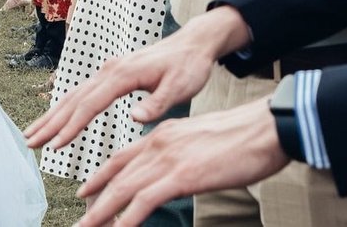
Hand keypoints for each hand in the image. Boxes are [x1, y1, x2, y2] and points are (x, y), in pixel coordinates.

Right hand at [24, 5, 248, 150]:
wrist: (193, 43)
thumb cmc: (189, 66)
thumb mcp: (181, 87)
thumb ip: (158, 103)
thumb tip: (135, 118)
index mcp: (123, 74)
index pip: (90, 104)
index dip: (72, 126)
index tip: (56, 146)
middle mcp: (109, 70)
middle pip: (73, 99)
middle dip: (50, 123)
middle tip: (29, 143)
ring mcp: (107, 71)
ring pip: (72, 95)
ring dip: (52, 116)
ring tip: (32, 135)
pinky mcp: (110, 75)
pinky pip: (81, 93)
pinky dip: (65, 109)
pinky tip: (56, 120)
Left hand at [73, 99, 289, 225]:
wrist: (265, 128)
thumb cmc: (243, 137)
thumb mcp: (200, 142)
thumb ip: (180, 155)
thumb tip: (176, 171)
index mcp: (162, 135)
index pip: (121, 157)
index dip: (100, 176)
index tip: (86, 190)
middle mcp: (158, 144)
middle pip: (116, 176)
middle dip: (95, 200)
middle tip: (80, 219)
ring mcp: (168, 160)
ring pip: (124, 189)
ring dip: (103, 214)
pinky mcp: (182, 176)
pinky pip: (145, 201)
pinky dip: (127, 219)